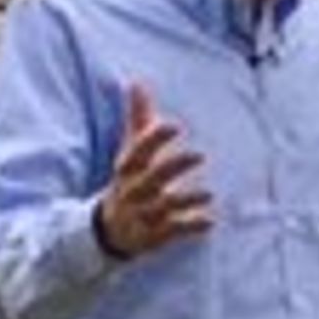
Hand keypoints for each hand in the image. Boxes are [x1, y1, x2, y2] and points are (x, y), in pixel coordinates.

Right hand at [96, 83, 212, 257]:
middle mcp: (133, 191)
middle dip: (172, 167)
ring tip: (210, 193)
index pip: (139, 151)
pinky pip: (172, 232)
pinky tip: (211, 222)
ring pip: (162, 208)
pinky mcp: (154, 235)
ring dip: (185, 200)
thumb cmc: (128, 180)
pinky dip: (190, 228)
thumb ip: (138, 119)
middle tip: (200, 154)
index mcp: (128, 169)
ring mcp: (142, 215)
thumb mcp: (130, 151)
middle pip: (150, 179)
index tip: (175, 125)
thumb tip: (137, 83)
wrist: (108, 229)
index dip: (154, 139)